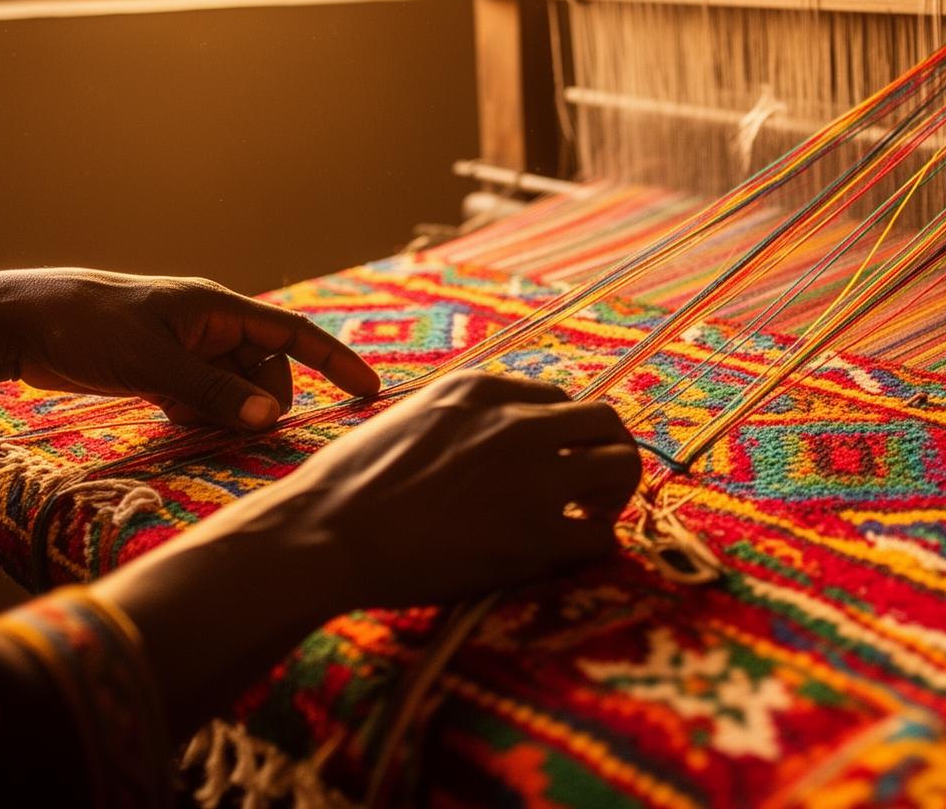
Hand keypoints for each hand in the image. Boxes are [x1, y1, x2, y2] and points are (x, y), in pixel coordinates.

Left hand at [0, 269, 380, 428]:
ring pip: (234, 390)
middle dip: (260, 403)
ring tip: (191, 424)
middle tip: (234, 429)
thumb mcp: (151, 361)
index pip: (294, 333)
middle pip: (265, 371)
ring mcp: (185, 350)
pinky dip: (201, 416)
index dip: (335, 360)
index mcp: (217, 309)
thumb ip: (211, 391)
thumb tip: (268, 420)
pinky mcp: (161, 371)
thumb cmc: (85, 328)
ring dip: (227, 414)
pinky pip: (204, 399)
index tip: (370, 390)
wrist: (18, 322)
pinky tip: (175, 424)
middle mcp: (209, 327)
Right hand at [92, 372, 641, 731]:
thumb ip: (459, 419)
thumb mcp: (408, 419)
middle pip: (606, 421)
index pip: (556, 400)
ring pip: (622, 466)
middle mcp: (516, 423)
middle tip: (589, 491)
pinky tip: (573, 556)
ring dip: (615, 494)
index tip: (549, 465)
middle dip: (606, 454)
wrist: (324, 535)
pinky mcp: (535, 535)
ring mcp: (531, 477)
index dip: (559, 437)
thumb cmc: (348, 486)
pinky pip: (602, 536)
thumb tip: (491, 439)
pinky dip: (597, 546)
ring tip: (590, 519)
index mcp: (481, 389)